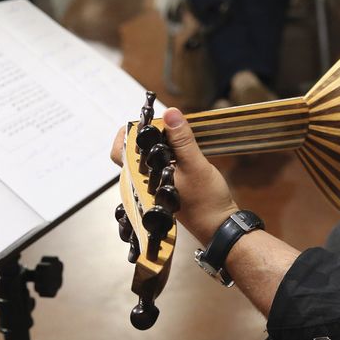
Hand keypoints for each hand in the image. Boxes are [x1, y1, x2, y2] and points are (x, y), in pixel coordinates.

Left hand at [109, 109, 238, 243]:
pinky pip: (158, 163)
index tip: (144, 119)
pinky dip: (165, 151)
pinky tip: (179, 146)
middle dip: (144, 134)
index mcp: (142, 180)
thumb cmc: (206, 200)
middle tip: (162, 122)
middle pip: (132, 152)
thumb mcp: (195, 164)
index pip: (120, 152)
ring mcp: (154, 185)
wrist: (219, 226)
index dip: (127, 133)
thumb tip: (170, 113)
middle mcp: (143, 183)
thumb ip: (181, 139)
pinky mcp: (166, 186)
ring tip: (172, 130)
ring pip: (145, 157)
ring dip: (156, 142)